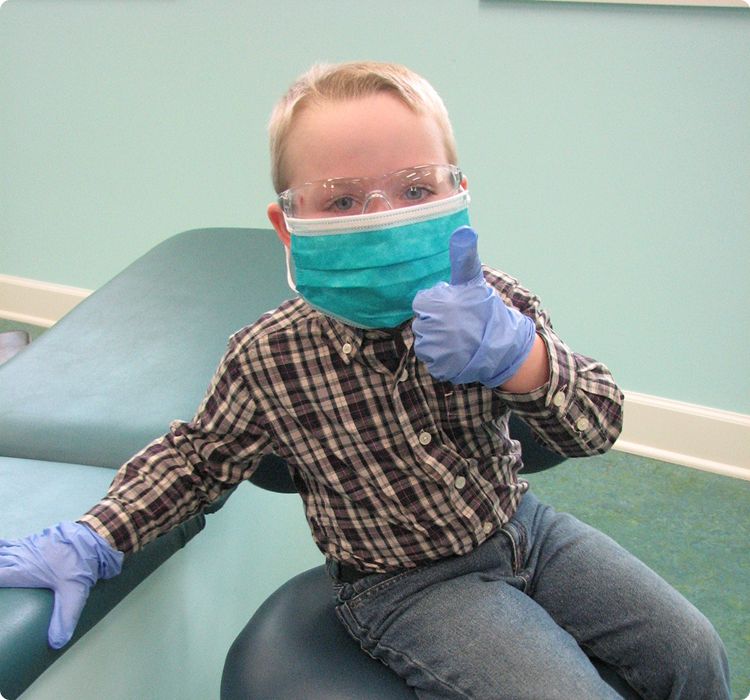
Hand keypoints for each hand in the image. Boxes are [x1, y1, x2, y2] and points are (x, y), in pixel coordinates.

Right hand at [0, 521, 122, 648]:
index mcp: (22, 571)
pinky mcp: (33, 539)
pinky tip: (3, 552)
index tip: (0, 594)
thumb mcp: (74, 595)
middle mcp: (19, 556)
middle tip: (1, 586)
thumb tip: (57, 643)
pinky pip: (10, 543)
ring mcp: (25, 545)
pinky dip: (2, 548)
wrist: (91, 537)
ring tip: (0, 568)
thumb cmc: (78, 565)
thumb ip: (64, 618)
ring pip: (2, 550)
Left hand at [412, 226, 535, 386]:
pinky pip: (431, 359)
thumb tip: (465, 229)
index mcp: (434, 304)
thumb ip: (464, 257)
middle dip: (438, 322)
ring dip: (438, 340)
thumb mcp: (473, 281)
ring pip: (424, 341)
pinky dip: (442, 358)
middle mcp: (430, 327)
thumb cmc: (485, 309)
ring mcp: (433, 349)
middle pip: (422, 322)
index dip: (439, 304)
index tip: (455, 307)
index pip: (422, 303)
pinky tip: (457, 353)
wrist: (503, 345)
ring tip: (459, 338)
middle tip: (460, 323)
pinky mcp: (437, 366)